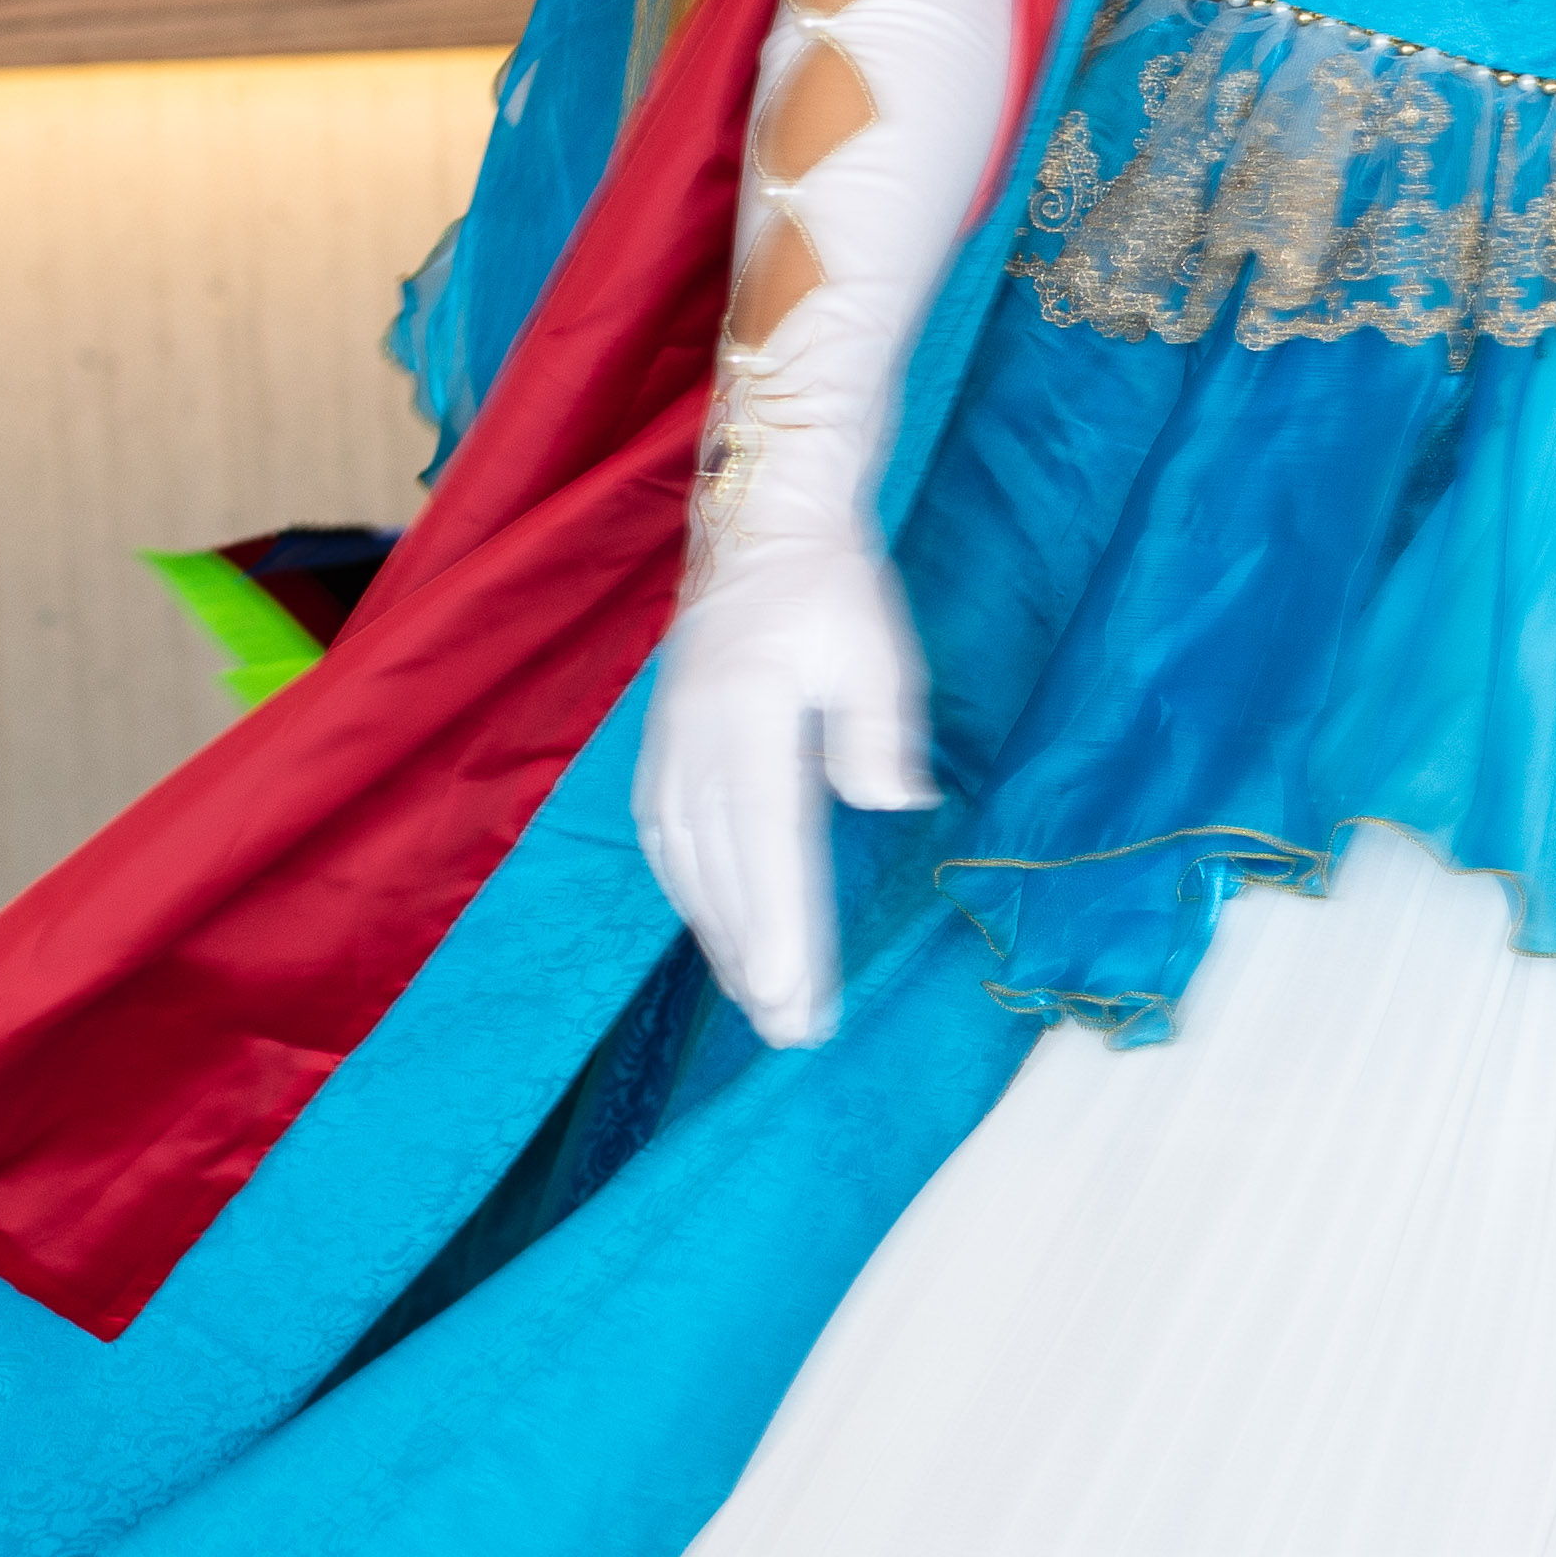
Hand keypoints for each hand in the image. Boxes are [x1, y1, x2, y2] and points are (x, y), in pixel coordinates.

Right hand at [634, 520, 937, 1053]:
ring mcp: (668, 751)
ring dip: (724, 943)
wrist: (755, 526)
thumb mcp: (871, 643)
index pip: (761, 831)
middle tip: (796, 1029)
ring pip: (690, 869)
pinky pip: (670, 850)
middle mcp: (693, 740)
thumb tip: (893, 805)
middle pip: (723, 868)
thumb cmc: (826, 586)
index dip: (772, 915)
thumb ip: (877, 728)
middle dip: (756, 956)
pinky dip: (698, 905)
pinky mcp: (662, 757)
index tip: (789, 984)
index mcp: (746, 709)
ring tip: (767, 1008)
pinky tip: (724, 944)